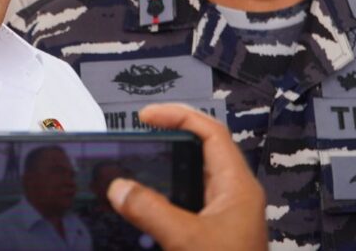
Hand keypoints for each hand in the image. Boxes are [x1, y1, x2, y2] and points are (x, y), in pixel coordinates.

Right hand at [108, 103, 266, 250]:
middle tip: (138, 137)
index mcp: (237, 187)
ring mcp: (226, 218)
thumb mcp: (185, 240)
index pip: (211, 133)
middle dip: (169, 140)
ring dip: (165, 171)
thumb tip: (118, 187)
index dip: (178, 116)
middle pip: (202, 152)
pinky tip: (143, 208)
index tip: (146, 116)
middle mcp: (234, 197)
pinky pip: (188, 205)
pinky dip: (165, 199)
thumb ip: (149, 210)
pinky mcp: (214, 236)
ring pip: (193, 180)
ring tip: (135, 166)